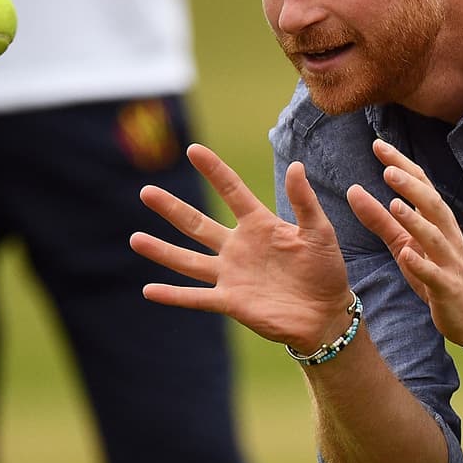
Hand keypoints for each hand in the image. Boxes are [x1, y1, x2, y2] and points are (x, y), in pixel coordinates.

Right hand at [129, 143, 353, 348]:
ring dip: (162, 251)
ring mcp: (232, 274)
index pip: (232, 191)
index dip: (214, 171)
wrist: (327, 312)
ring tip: (135, 239)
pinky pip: (196, 297)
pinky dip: (173, 295)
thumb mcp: (319, 231)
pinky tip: (149, 290)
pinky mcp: (231, 301)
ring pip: (189, 261)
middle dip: (172, 209)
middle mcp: (239, 247)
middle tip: (146, 192)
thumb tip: (295, 166)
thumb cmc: (326, 269)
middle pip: (198, 224)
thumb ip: (304, 202)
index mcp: (260, 225)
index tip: (193, 150)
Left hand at [347, 139, 462, 346]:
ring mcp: (449, 261)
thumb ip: (379, 218)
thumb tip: (353, 190)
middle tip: (388, 169)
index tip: (378, 145)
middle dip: (412, 186)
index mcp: (436, 221)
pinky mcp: (447, 287)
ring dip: (415, 221)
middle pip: (432, 204)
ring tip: (395, 206)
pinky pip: (434, 274)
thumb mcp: (404, 242)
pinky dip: (421, 264)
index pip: (421, 185)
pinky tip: (407, 256)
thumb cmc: (437, 269)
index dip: (401, 164)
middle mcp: (446, 235)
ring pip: (435, 236)